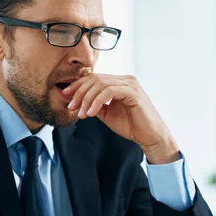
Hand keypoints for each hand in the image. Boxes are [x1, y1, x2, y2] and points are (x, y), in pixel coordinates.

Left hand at [64, 74, 179, 163]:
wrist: (150, 136)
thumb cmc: (132, 125)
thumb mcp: (107, 114)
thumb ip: (95, 105)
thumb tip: (76, 101)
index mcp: (119, 82)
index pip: (94, 78)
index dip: (78, 85)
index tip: (66, 96)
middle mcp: (125, 79)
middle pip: (95, 79)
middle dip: (79, 92)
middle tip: (71, 107)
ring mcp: (130, 84)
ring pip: (100, 84)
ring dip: (86, 99)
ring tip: (81, 114)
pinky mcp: (133, 92)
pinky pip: (109, 92)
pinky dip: (97, 102)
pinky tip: (91, 113)